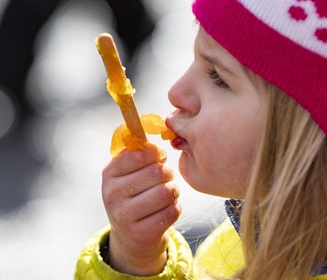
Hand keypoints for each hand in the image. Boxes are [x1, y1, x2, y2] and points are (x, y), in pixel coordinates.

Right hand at [102, 143, 180, 274]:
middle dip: (168, 173)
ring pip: (167, 192)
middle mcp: (112, 194)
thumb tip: (160, 131)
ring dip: (173, 191)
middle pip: (158, 172)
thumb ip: (140, 152)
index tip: (159, 158)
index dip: (157, 153)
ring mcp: (125, 216)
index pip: (141, 153)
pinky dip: (175, 208)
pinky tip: (165, 210)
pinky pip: (172, 211)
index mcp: (109, 174)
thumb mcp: (128, 174)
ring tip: (167, 194)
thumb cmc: (134, 196)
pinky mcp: (142, 234)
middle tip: (165, 178)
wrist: (131, 237)